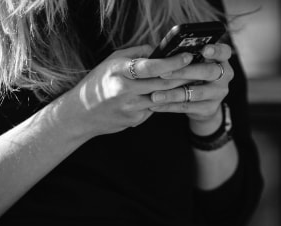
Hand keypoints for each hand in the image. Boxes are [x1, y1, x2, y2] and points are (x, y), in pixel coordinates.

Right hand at [55, 45, 191, 139]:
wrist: (81, 114)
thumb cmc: (98, 82)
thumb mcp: (112, 61)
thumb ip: (137, 53)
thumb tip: (160, 49)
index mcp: (119, 72)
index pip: (152, 67)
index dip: (172, 62)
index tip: (188, 56)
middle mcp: (125, 91)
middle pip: (162, 84)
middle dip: (183, 76)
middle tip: (199, 69)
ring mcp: (131, 108)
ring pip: (162, 98)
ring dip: (177, 90)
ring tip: (189, 80)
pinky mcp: (135, 121)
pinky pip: (153, 108)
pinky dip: (160, 100)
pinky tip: (165, 95)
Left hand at [147, 43, 233, 130]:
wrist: (203, 103)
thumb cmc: (193, 74)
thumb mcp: (195, 63)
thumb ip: (186, 57)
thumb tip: (164, 53)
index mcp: (221, 59)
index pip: (224, 51)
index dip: (215, 50)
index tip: (204, 50)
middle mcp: (224, 76)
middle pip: (208, 71)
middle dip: (185, 72)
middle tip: (163, 73)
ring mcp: (218, 93)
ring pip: (196, 93)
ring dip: (173, 94)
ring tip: (154, 95)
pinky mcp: (209, 108)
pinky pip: (187, 107)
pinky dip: (169, 106)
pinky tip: (155, 105)